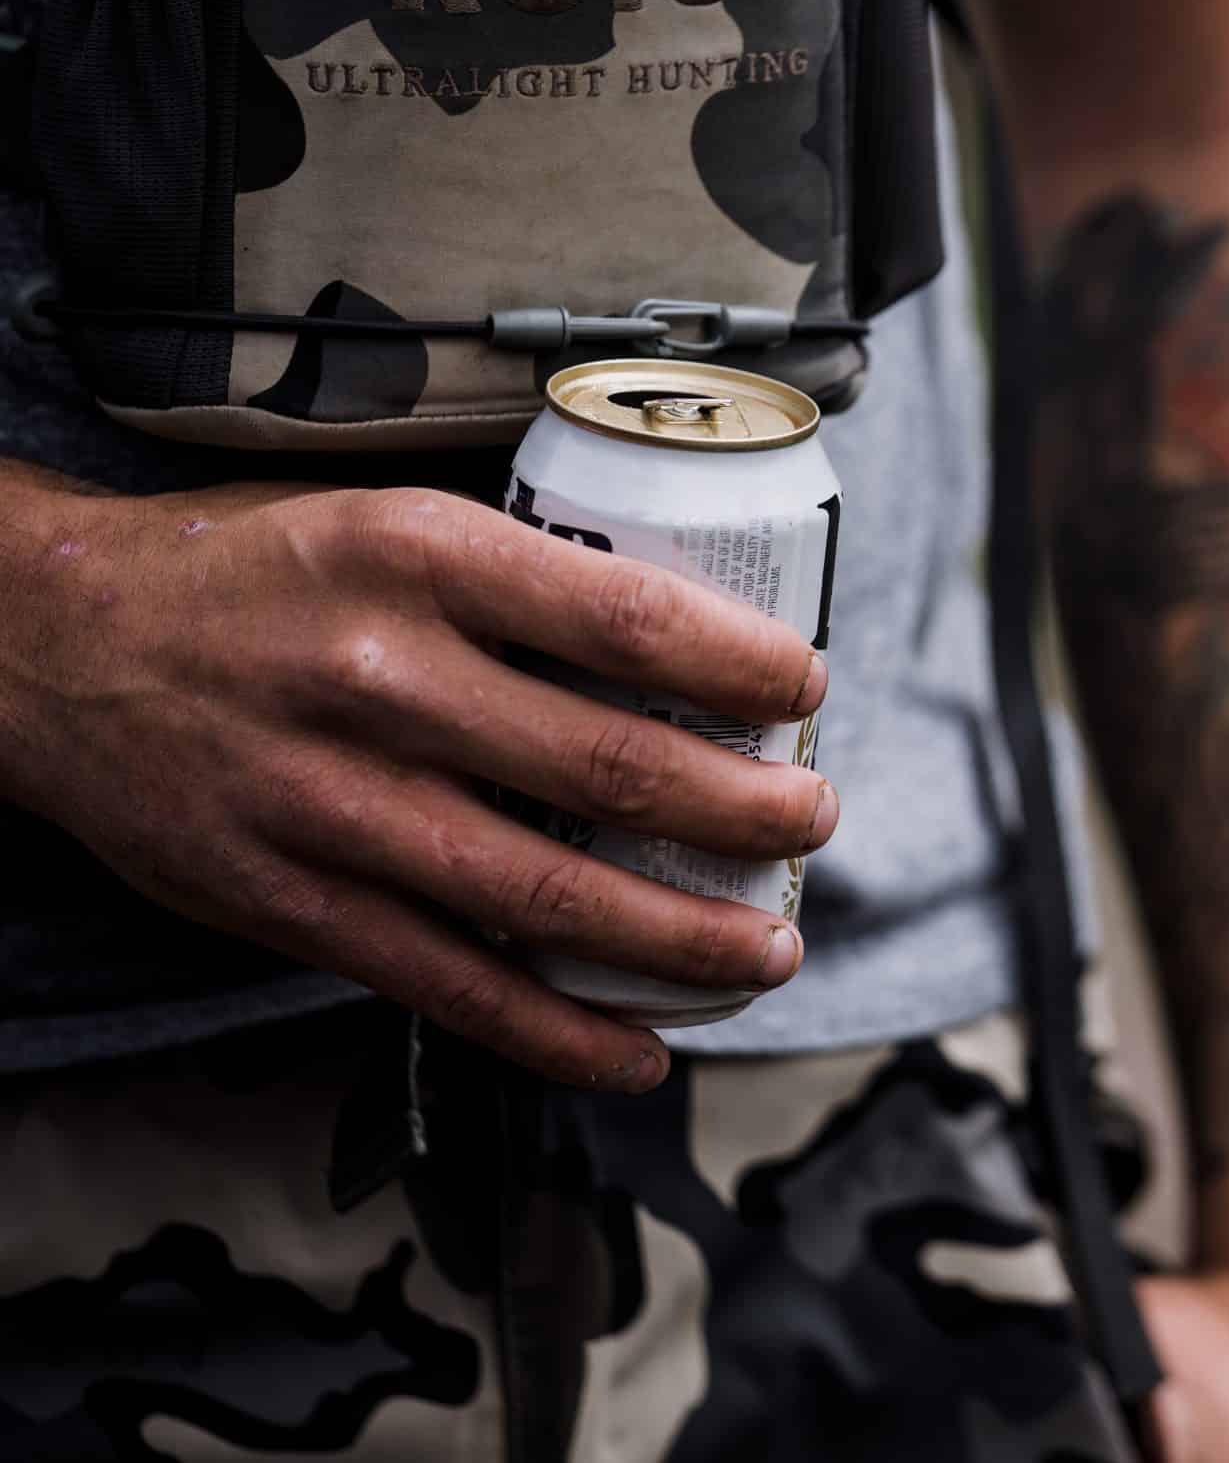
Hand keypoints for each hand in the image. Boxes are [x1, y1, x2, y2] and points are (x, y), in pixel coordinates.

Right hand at [0, 479, 835, 1090]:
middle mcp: (379, 678)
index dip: (741, 666)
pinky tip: (638, 1050)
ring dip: (684, 939)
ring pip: (550, 898)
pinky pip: (451, 986)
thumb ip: (514, 581)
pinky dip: (558, 1033)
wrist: (50, 644)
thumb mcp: (384, 520)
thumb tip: (690, 642)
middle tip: (811, 819)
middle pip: (614, 768)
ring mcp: (332, 803)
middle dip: (748, 810)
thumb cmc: (247, 574)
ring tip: (768, 948)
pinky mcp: (290, 904)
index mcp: (417, 556)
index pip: (627, 618)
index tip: (804, 691)